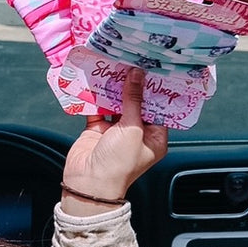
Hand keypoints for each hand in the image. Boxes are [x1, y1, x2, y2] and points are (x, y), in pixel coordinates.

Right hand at [61, 68, 167, 214]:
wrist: (88, 184)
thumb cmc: (118, 165)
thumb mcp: (132, 129)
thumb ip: (133, 100)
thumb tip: (136, 76)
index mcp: (154, 138)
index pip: (159, 109)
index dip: (156, 90)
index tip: (154, 70)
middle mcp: (137, 133)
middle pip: (137, 103)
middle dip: (133, 85)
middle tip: (133, 62)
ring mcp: (116, 131)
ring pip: (116, 103)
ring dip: (114, 87)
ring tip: (115, 65)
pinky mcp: (97, 129)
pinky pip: (98, 107)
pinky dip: (96, 95)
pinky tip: (96, 79)